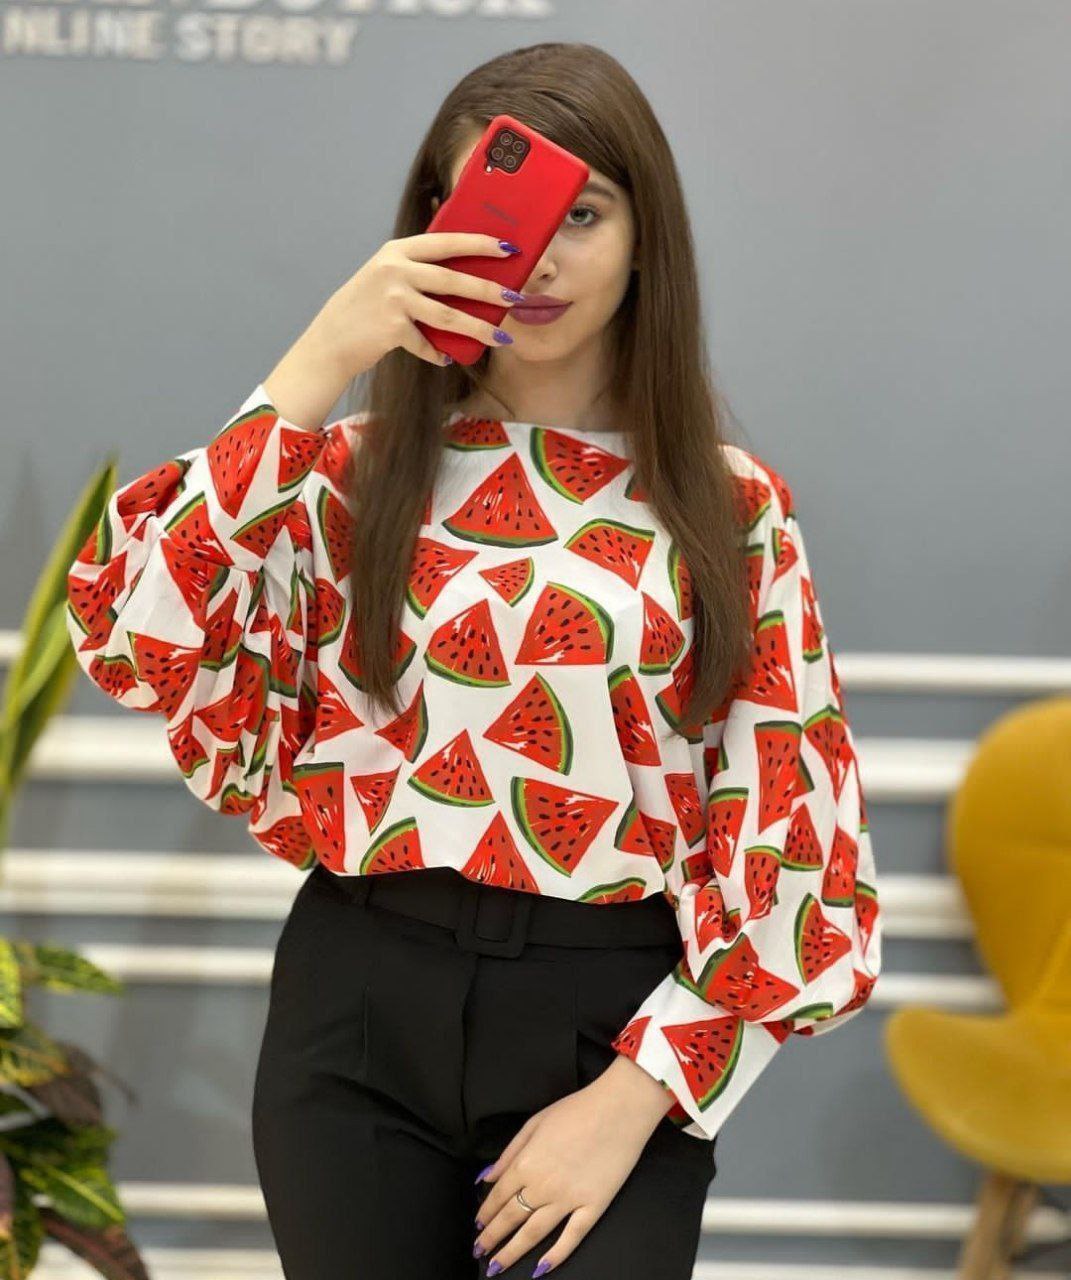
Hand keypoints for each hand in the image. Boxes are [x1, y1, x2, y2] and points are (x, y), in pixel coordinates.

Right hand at [307, 230, 527, 377]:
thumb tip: (466, 277)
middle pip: (454, 280)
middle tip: (516, 298)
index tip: (509, 248)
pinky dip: (439, 354)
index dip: (480, 244)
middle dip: (490, 291)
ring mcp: (393, 299)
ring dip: (478, 329)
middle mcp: (395, 270)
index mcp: (398, 251)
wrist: (331, 339)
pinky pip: (427, 344)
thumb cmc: (365, 308)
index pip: (447, 242)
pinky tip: (447, 359)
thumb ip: (417, 270)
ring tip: (501, 338)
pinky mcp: (392, 328)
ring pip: (448, 315)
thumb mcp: (386, 276)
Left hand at [472, 1057, 673, 1275]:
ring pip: (534, 1234)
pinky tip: (541, 1268)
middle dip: (492, 1238)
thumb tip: (486, 1176)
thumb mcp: (535, 1122)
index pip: (499, 1196)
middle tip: (479, 1252)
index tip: (478, 1226)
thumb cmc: (576, 1109)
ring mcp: (569, 1199)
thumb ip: (510, 1152)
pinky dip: (555, 1255)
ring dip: (512, 1252)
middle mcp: (543, 1185)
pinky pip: (571, 1237)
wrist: (618, 1109)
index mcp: (527, 1162)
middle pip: (511, 1218)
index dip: (486, 1213)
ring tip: (497, 1267)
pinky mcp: (593, 1206)